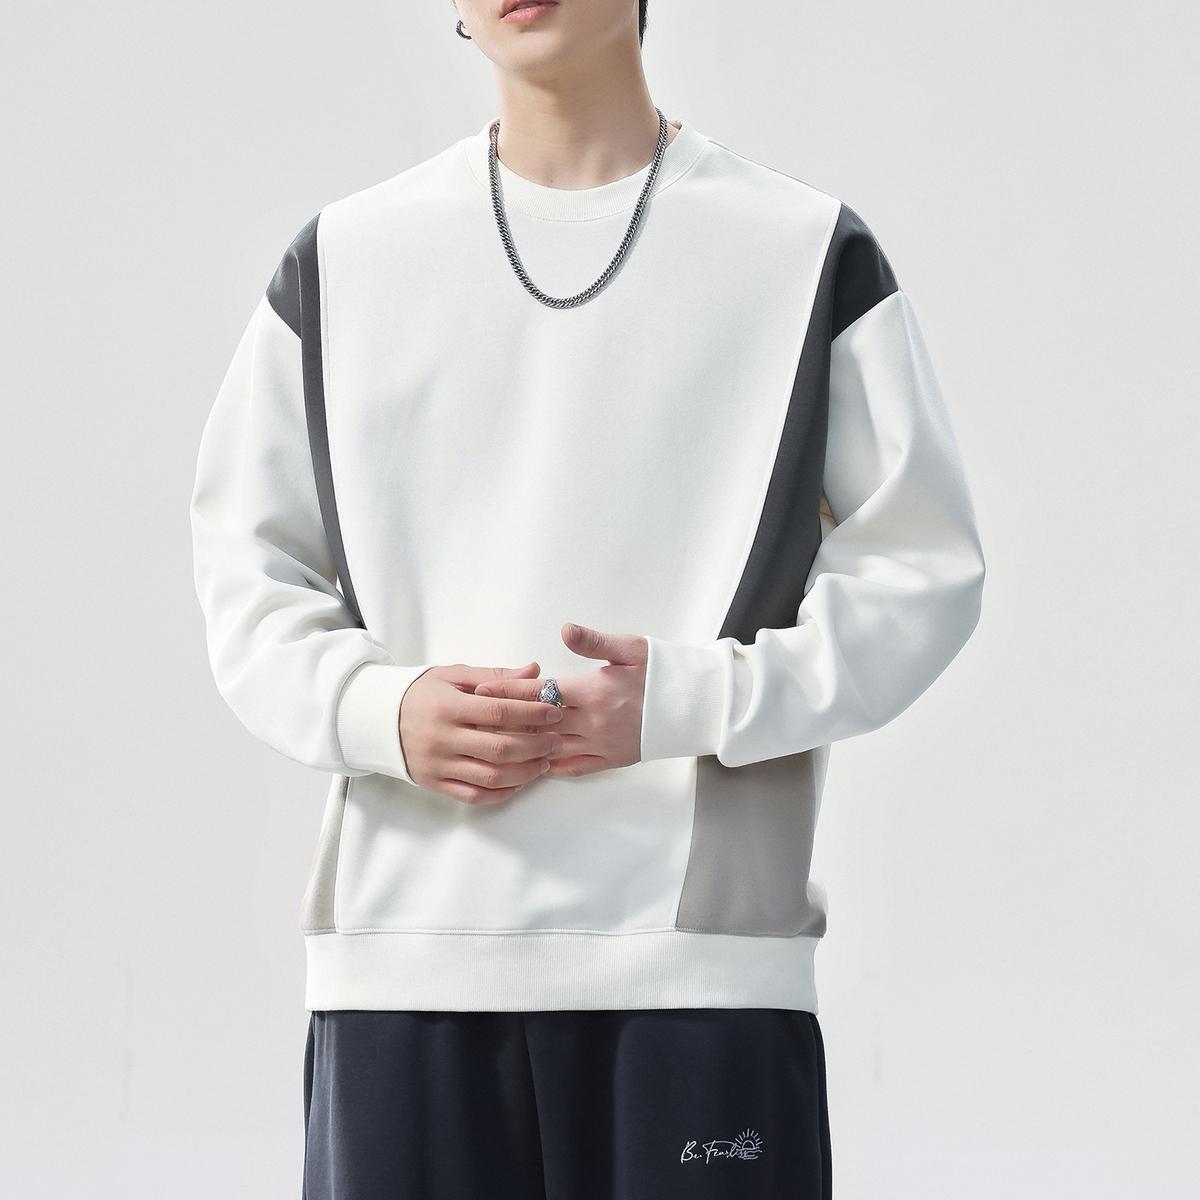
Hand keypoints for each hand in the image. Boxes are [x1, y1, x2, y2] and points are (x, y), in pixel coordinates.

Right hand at [399, 661, 566, 803]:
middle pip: (499, 749)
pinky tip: (519, 781)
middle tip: (556, 740)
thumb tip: (534, 672)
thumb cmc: (420, 693)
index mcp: (448, 707)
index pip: (498, 712)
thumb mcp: (453, 676)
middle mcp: (442, 739)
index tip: (554, 712)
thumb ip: (495, 675)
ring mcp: (438, 765)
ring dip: (524, 772)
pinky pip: (474, 796)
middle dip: (535, 746)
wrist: (376, 719)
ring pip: (490, 777)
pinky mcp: (435, 784)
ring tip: (543, 762)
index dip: (531, 712)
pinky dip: (501, 793)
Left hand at [474, 623, 646, 778]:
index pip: (540, 692)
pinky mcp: (612, 759)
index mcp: (594, 691)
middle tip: (476, 720)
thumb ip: (595, 641)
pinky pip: (574, 768)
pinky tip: (530, 764)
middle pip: (538, 724)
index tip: (482, 690)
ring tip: (493, 743)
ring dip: (523, 746)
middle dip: (506, 721)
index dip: (509, 691)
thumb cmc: (663, 672)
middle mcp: (593, 722)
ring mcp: (602, 744)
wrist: (696, 705)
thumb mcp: (632, 648)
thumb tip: (565, 630)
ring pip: (551, 748)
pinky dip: (550, 767)